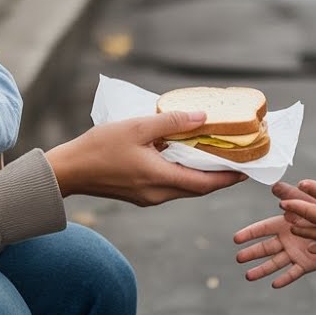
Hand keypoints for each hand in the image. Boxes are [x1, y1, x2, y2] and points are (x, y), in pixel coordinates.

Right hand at [46, 110, 246, 205]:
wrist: (68, 171)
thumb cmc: (99, 148)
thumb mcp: (137, 127)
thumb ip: (172, 122)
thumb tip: (203, 117)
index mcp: (160, 180)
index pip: (205, 184)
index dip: (229, 177)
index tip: (248, 169)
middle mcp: (157, 195)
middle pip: (197, 188)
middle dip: (219, 176)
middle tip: (236, 160)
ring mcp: (147, 197)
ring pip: (183, 188)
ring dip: (200, 174)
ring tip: (213, 155)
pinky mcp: (139, 194)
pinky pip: (169, 186)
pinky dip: (181, 173)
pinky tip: (182, 156)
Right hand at [234, 181, 315, 288]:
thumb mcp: (304, 200)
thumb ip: (289, 195)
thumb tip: (274, 186)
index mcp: (283, 225)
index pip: (263, 229)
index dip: (250, 233)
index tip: (236, 238)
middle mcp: (286, 240)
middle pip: (265, 248)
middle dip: (252, 253)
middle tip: (238, 258)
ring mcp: (294, 253)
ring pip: (275, 263)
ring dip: (262, 270)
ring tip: (248, 276)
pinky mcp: (305, 264)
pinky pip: (294, 272)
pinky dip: (285, 279)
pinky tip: (275, 284)